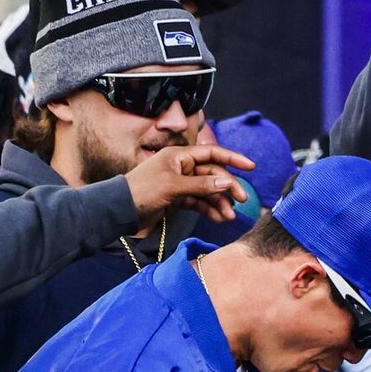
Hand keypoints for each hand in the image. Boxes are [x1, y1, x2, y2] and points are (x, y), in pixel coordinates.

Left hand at [124, 144, 252, 223]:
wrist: (119, 210)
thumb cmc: (142, 190)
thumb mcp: (173, 186)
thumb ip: (202, 185)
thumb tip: (227, 182)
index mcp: (179, 156)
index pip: (212, 153)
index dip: (233, 158)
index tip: (251, 167)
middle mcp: (181, 167)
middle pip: (213, 174)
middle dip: (228, 188)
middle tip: (241, 201)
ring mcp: (180, 183)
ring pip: (208, 190)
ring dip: (220, 202)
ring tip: (228, 216)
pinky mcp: (177, 198)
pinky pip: (199, 202)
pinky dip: (209, 210)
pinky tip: (218, 218)